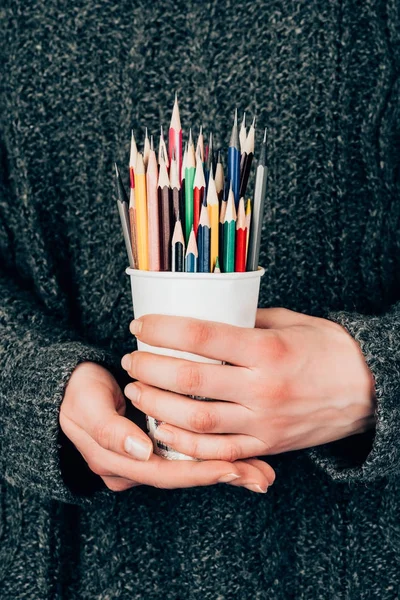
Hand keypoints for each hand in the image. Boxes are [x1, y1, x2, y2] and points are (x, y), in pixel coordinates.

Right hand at [60, 362, 273, 492]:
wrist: (67, 389)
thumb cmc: (78, 393)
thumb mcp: (87, 407)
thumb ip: (110, 429)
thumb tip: (141, 452)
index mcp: (118, 465)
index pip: (166, 474)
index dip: (200, 473)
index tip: (233, 468)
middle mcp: (137, 468)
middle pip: (186, 476)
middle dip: (224, 476)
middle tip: (261, 478)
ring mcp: (147, 458)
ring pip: (191, 467)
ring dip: (227, 469)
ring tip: (263, 474)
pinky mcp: (157, 444)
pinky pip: (190, 453)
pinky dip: (216, 454)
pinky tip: (245, 456)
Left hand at [121, 308, 375, 461]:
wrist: (370, 392)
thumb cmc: (330, 349)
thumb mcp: (292, 322)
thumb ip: (248, 319)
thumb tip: (208, 314)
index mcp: (268, 350)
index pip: (201, 336)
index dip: (163, 329)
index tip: (141, 325)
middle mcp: (262, 387)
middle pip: (190, 378)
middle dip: (150, 367)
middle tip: (131, 359)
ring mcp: (264, 421)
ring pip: (196, 419)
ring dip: (158, 404)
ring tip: (136, 390)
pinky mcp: (267, 444)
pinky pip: (217, 451)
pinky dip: (184, 442)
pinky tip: (162, 427)